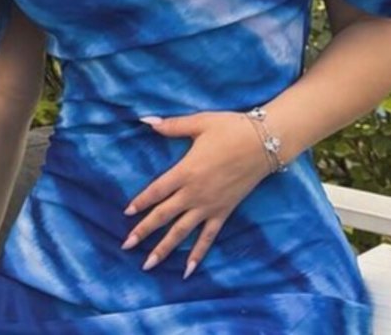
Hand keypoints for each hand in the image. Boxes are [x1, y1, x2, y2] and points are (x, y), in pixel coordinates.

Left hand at [121, 111, 273, 279]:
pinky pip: (208, 237)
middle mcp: (194, 193)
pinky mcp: (223, 212)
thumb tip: (145, 120)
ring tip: (148, 264)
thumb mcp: (199, 123)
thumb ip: (171, 126)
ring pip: (181, 232)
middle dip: (143, 232)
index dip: (140, 202)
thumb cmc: (230, 129)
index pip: (156, 191)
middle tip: (126, 246)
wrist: (264, 144)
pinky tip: (188, 270)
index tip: (126, 214)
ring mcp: (209, 206)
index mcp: (185, 171)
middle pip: (163, 216)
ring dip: (163, 249)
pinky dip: (198, 254)